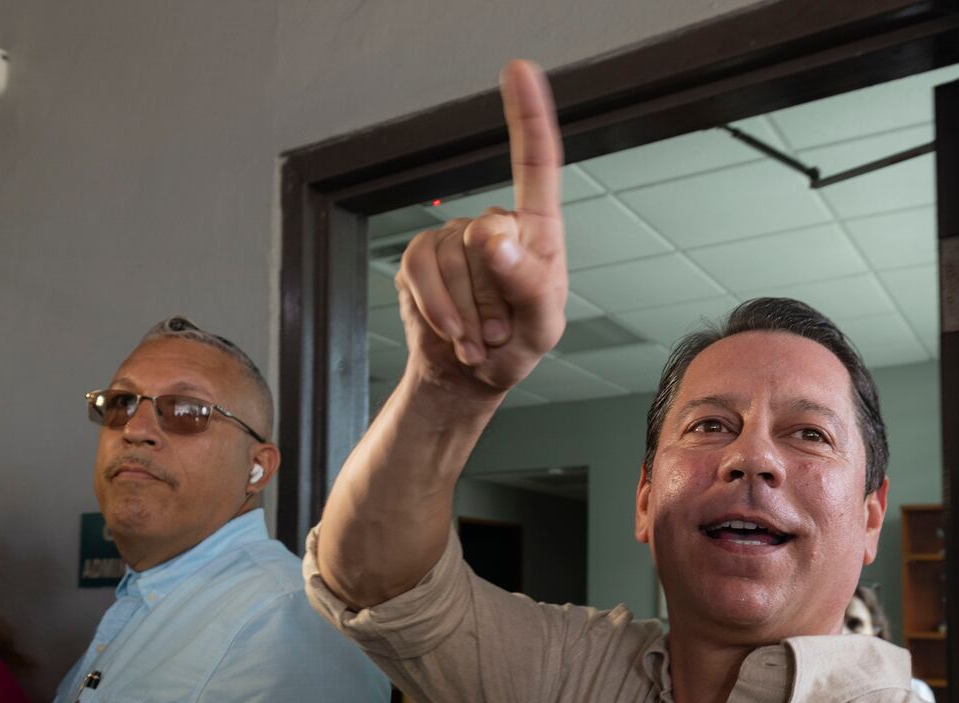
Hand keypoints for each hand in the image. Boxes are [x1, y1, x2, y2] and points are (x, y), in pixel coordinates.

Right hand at [395, 60, 566, 398]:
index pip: (535, 164)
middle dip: (490, 297)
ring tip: (479, 337)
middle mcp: (493, 225)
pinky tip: (454, 334)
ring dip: (464, 312)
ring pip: (448, 260)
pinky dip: (438, 310)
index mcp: (536, 231)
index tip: (520, 71)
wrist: (468, 375)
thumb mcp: (539, 326)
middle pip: (483, 238)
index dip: (527, 116)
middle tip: (500, 329)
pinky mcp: (419, 257)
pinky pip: (419, 272)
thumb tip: (496, 241)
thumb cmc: (516, 345)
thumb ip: (527, 284)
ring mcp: (452, 238)